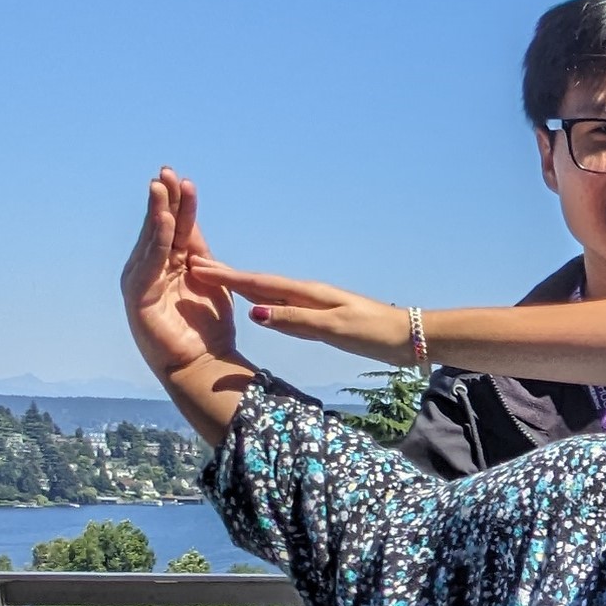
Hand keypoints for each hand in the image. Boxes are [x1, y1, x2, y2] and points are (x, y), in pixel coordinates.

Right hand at [124, 171, 242, 381]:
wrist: (204, 363)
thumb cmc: (208, 326)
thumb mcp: (210, 280)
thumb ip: (201, 253)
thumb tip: (191, 221)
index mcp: (169, 264)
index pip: (175, 228)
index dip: (179, 204)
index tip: (183, 178)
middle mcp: (151, 270)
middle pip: (159, 228)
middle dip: (163, 199)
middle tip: (167, 171)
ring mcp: (141, 282)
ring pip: (151, 241)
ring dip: (157, 213)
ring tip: (162, 186)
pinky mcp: (138, 298)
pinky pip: (150, 264)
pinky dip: (158, 242)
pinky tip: (164, 222)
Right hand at [190, 259, 417, 364]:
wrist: (408, 337)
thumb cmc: (374, 333)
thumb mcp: (333, 329)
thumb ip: (295, 320)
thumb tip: (255, 312)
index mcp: (308, 294)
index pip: (260, 284)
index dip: (229, 278)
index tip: (199, 268)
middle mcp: (309, 295)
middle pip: (262, 285)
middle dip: (230, 277)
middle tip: (197, 267)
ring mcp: (316, 306)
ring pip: (272, 295)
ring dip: (246, 289)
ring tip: (220, 282)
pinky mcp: (324, 320)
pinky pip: (286, 310)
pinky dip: (267, 305)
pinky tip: (261, 309)